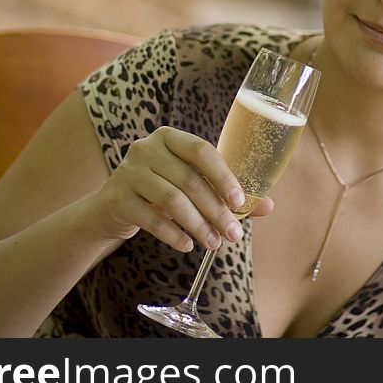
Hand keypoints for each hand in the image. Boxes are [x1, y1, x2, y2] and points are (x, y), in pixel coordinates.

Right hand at [88, 126, 272, 251]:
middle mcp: (146, 148)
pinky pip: (151, 218)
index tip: (240, 202)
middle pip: (189, 180)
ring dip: (197, 225)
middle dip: (215, 210)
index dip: (223, 176)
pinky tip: (187, 245)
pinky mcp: (118, 197)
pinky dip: (173, 234)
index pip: (201, 150)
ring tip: (213, 243)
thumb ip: (226, 192)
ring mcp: (128, 171)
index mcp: (170, 137)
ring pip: (171, 200)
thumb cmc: (162, 190)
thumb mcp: (191, 184)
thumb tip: (268, 206)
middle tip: (233, 235)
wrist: (114, 205)